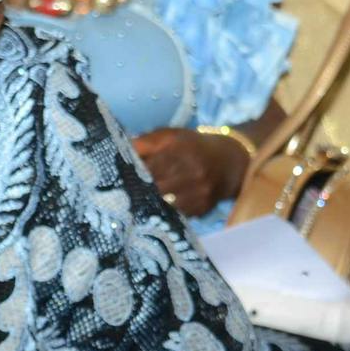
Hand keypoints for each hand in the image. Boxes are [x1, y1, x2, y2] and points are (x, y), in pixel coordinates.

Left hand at [133, 128, 252, 218]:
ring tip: (138, 202)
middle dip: (140, 190)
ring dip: (150, 204)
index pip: (149, 167)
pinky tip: (157, 209)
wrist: (228, 162)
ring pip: (164, 204)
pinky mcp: (202, 208)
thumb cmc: (192, 147)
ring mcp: (198, 192)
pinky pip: (177, 214)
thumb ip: (146, 142)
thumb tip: (121, 149)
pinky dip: (166, 211)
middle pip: (155, 187)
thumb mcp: (171, 136)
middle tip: (125, 193)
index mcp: (181, 151)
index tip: (121, 177)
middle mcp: (192, 172)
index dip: (133, 173)